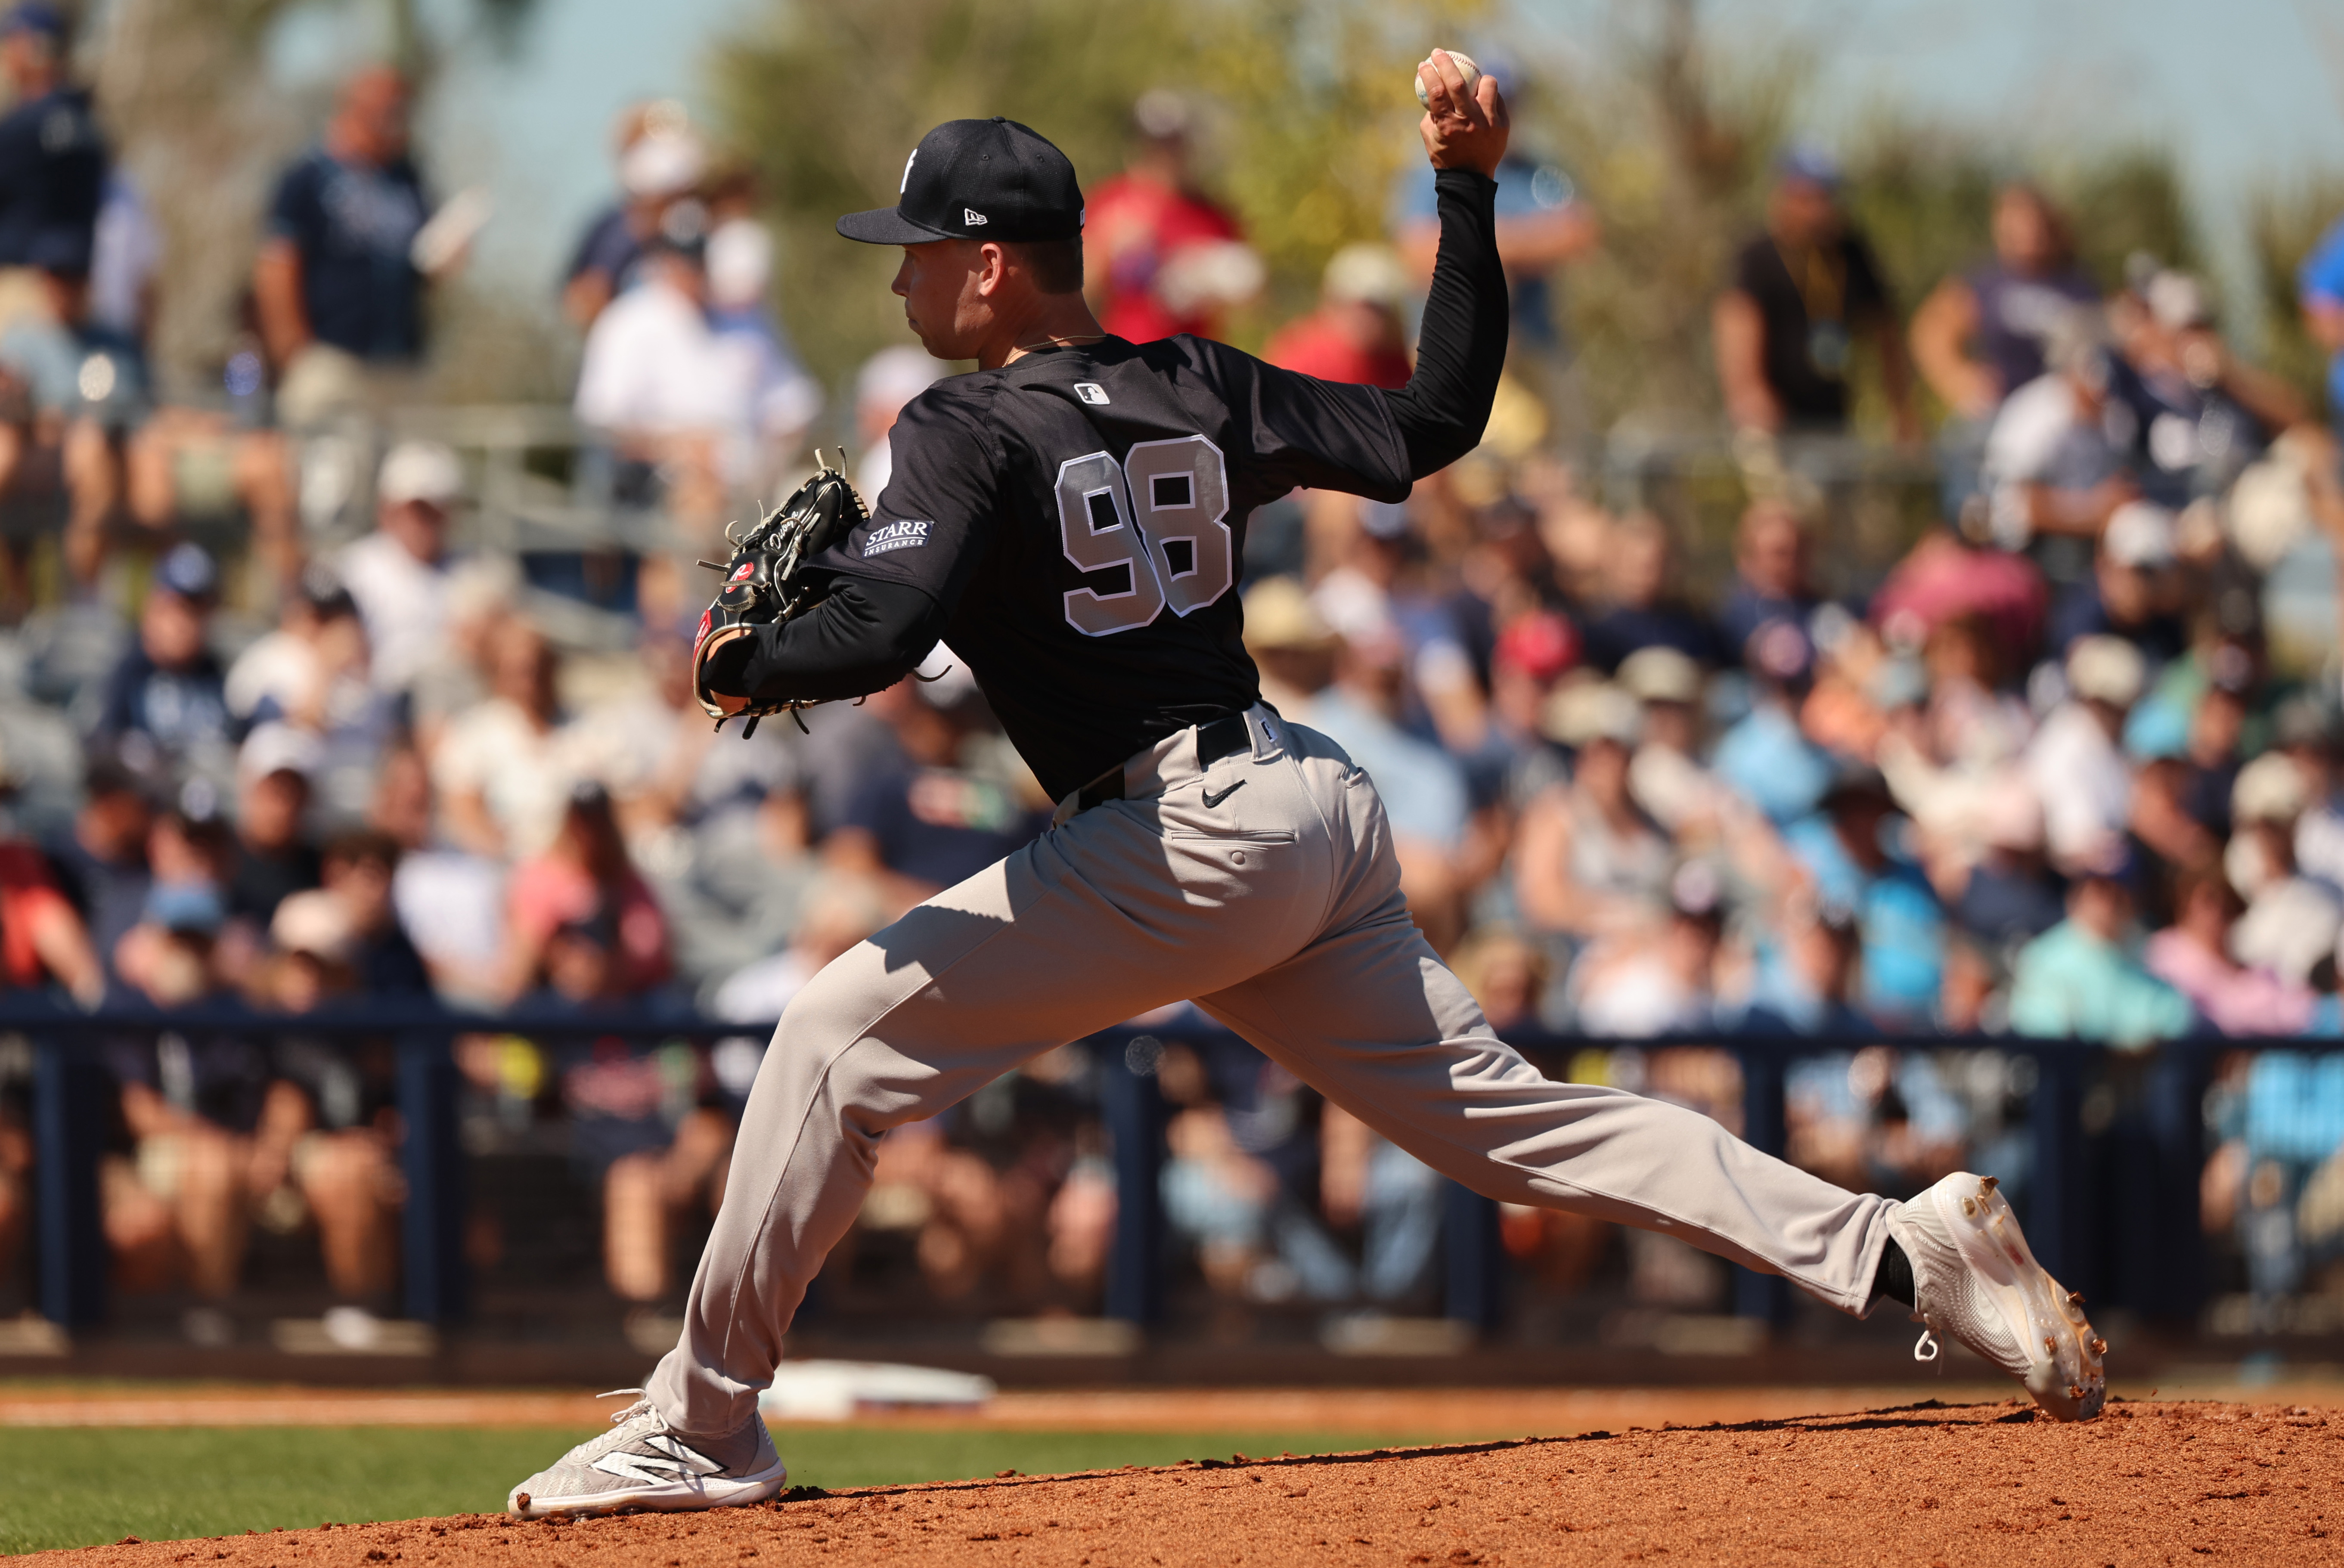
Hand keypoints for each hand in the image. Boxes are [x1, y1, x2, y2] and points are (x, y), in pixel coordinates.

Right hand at [1417, 49, 1508, 176]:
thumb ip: (1432, 114)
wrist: (1470, 179)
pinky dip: (1490, 95)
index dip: (1429, 74)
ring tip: (1474, 82)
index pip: (1436, 92)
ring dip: (1479, 79)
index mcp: (1448, 126)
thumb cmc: (1446, 156)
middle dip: (1445, 63)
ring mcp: (1488, 123)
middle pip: (1457, 84)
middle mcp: (1469, 122)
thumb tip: (1432, 89)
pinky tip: (1485, 99)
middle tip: (1439, 53)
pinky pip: (1498, 99)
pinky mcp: (1502, 125)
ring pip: (1487, 86)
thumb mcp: (1431, 137)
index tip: (1424, 64)